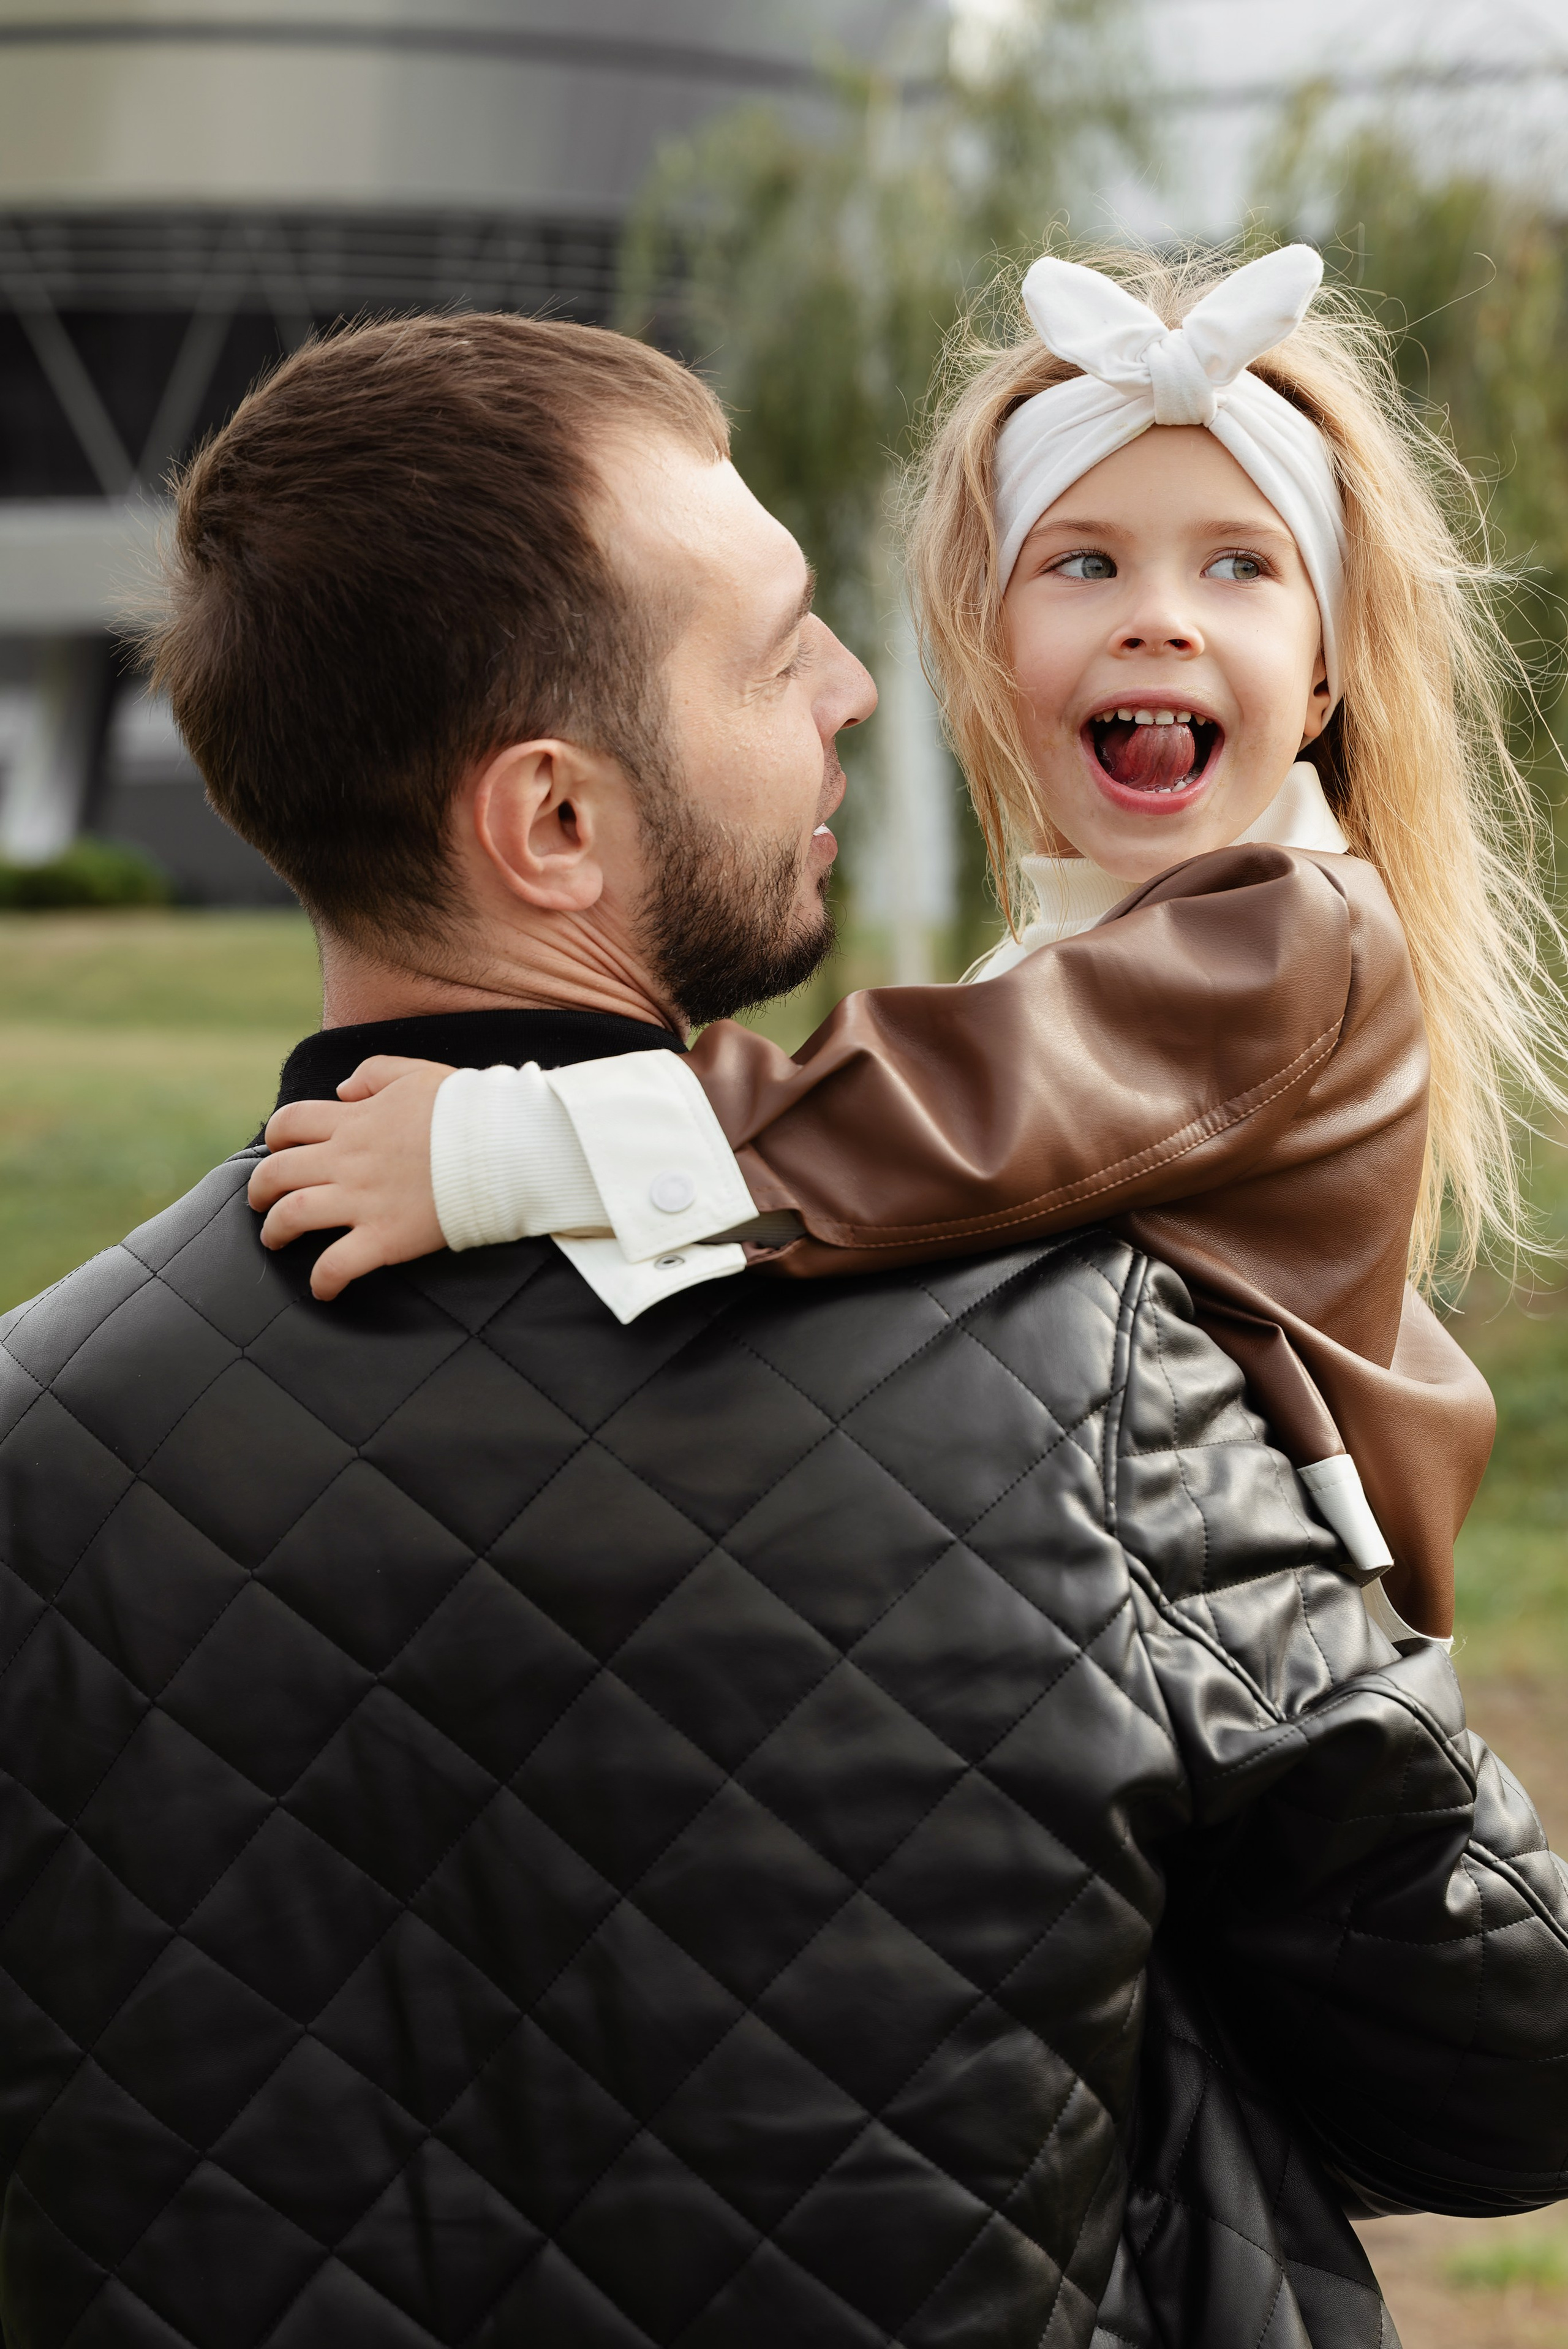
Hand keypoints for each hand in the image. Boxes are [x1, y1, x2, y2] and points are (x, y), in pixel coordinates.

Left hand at [247, 1055, 454, 1300]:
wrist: (501, 1146)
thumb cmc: (467, 1110)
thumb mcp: (417, 1074)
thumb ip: (375, 1072)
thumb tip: (343, 1089)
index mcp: (355, 1122)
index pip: (290, 1123)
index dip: (276, 1137)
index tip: (279, 1149)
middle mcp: (348, 1161)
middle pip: (277, 1172)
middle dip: (259, 1188)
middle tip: (261, 1200)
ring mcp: (363, 1201)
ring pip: (291, 1216)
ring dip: (274, 1231)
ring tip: (274, 1239)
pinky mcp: (385, 1237)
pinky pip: (337, 1266)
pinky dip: (322, 1281)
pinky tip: (323, 1290)